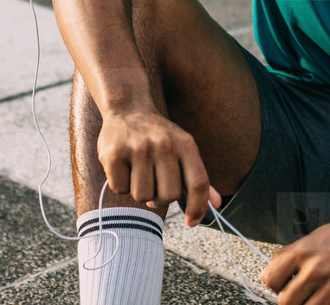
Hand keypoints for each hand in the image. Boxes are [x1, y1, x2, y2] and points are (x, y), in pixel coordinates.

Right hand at [98, 110, 221, 225]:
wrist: (128, 108)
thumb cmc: (160, 136)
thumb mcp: (184, 149)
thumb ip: (199, 178)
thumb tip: (217, 205)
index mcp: (186, 144)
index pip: (198, 183)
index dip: (198, 207)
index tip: (191, 222)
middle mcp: (164, 145)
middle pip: (169, 195)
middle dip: (161, 197)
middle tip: (154, 183)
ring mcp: (138, 148)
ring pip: (142, 196)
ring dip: (140, 191)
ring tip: (138, 172)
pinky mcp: (113, 153)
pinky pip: (120, 189)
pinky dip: (121, 185)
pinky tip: (123, 167)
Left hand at [259, 214, 329, 304]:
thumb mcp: (316, 237)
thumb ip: (290, 256)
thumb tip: (266, 277)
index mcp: (304, 252)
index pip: (271, 281)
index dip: (277, 287)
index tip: (286, 287)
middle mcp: (317, 269)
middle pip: (287, 303)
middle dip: (294, 302)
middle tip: (308, 296)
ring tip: (327, 296)